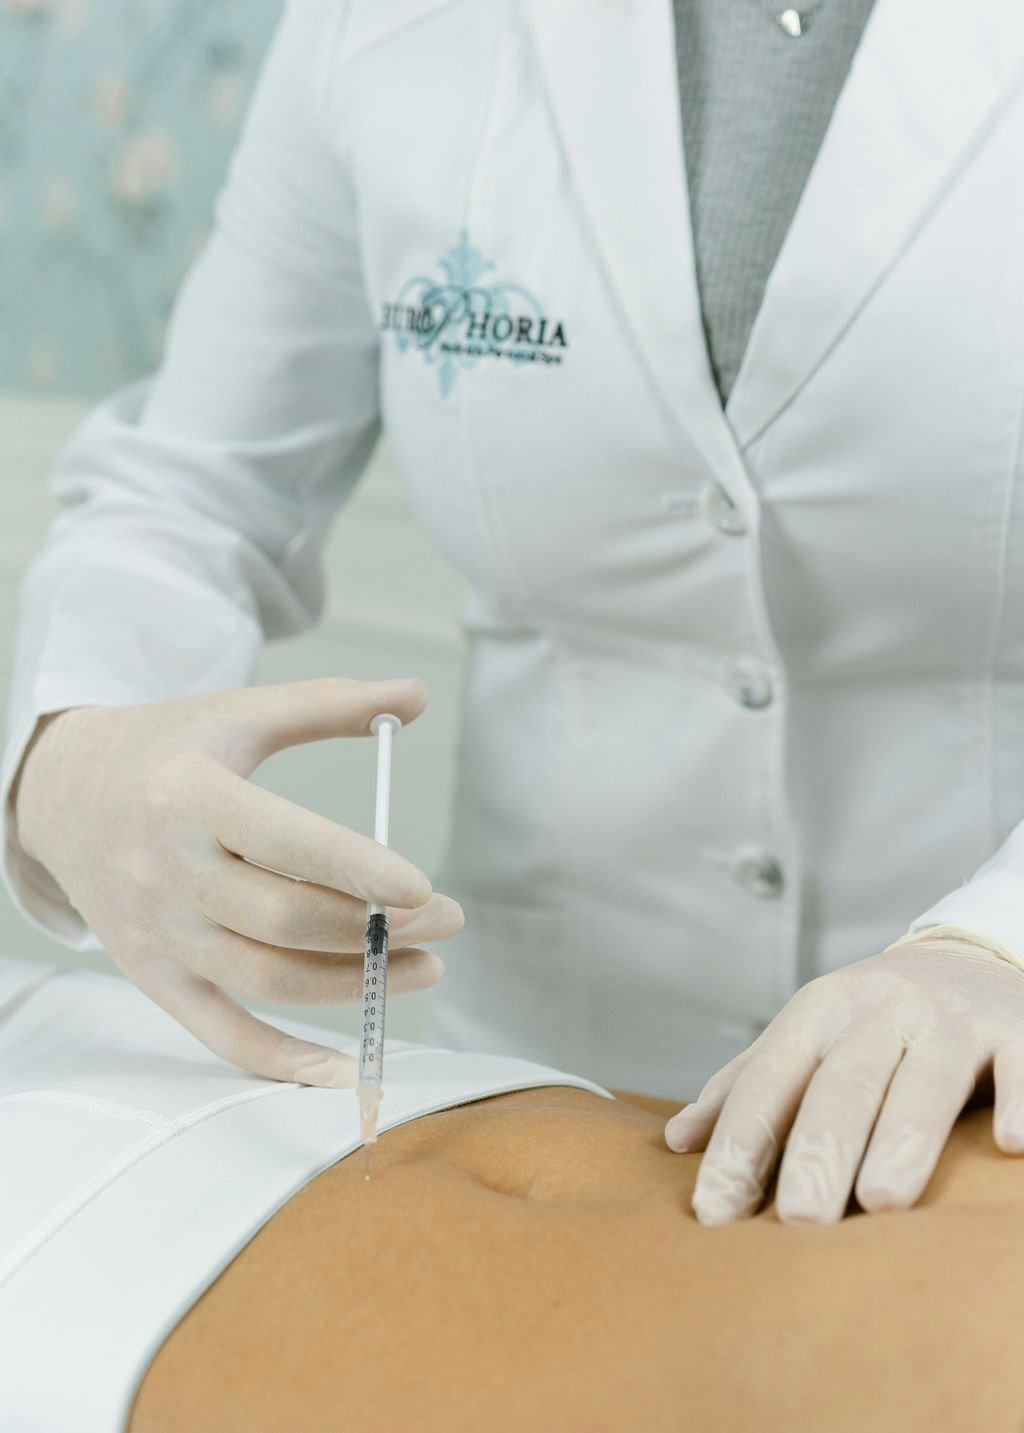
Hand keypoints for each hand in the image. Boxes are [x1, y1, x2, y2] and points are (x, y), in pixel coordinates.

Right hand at [12, 677, 463, 1086]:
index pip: (285, 842)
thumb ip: (326, 705)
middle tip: (448, 918)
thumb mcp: (236, 712)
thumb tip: (417, 695)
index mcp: (192, 797)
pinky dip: (281, 1060)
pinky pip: (220, 1033)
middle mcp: (171, 871)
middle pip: (286, 920)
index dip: (357, 869)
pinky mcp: (154, 974)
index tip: (424, 887)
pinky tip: (344, 1065)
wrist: (59, 795)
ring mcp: (160, 932)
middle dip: (379, 929)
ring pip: (266, 980)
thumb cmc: (163, 749)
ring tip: (424, 966)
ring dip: (355, 985)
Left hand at [664, 936, 1023, 1224]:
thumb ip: (747, 1086)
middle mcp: (879, 1010)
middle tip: (799, 1221)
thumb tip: (677, 1139)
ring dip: (904, 1138)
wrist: (965, 955)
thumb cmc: (871, 1019)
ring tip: (882, 1201)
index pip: (769, 1081)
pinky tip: (1010, 1145)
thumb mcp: (806, 1036)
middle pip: (843, 1084)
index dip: (738, 1144)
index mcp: (817, 1012)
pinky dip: (1019, 1101)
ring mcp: (949, 1020)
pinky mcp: (1014, 1030)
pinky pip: (1021, 1065)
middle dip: (818, 1152)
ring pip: (924, 1079)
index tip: (713, 1211)